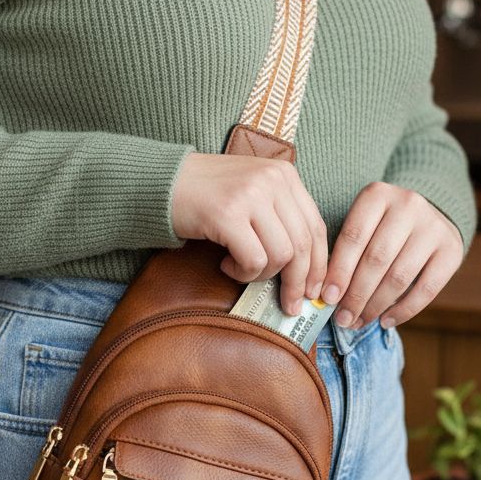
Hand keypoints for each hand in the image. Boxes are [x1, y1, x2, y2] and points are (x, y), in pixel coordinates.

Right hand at [171, 152, 327, 314]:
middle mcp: (272, 180)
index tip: (314, 290)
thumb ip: (280, 216)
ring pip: (281, 255)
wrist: (161, 182)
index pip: (315, 226)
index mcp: (284, 174)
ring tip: (242, 270)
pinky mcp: (227, 214)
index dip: (319, 265)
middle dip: (298, 282)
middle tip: (291, 305)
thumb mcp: (253, 191)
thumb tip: (307, 267)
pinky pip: (254, 260)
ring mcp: (250, 195)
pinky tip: (226, 265)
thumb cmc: (207, 194)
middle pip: (303, 245)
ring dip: (263, 275)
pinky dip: (243, 273)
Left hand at [320, 181, 463, 328]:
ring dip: (376, 305)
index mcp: (377, 195)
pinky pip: (427, 289)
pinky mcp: (452, 250)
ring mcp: (433, 227)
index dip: (339, 271)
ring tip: (359, 321)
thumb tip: (328, 296)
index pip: (353, 237)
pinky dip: (404, 310)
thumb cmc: (381, 227)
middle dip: (356, 294)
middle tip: (343, 319)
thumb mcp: (362, 224)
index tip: (327, 298)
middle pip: (376, 258)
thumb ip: (344, 253)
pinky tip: (386, 321)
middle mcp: (408, 205)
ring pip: (399, 276)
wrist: (427, 216)